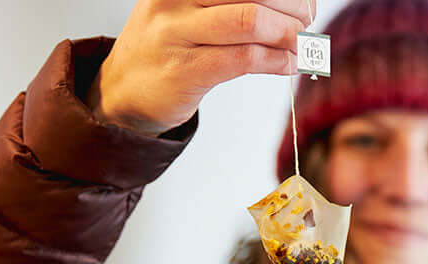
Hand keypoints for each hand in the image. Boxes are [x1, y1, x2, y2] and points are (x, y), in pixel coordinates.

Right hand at [86, 0, 314, 135]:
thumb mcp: (189, 9)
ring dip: (288, 34)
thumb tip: (291, 4)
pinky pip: (244, 59)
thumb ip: (230, 3)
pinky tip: (286, 65)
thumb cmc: (167, 48)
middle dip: (292, 7)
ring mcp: (177, 33)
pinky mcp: (185, 70)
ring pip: (251, 20)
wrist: (122, 90)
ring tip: (299, 46)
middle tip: (306, 23)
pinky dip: (276, 61)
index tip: (303, 1)